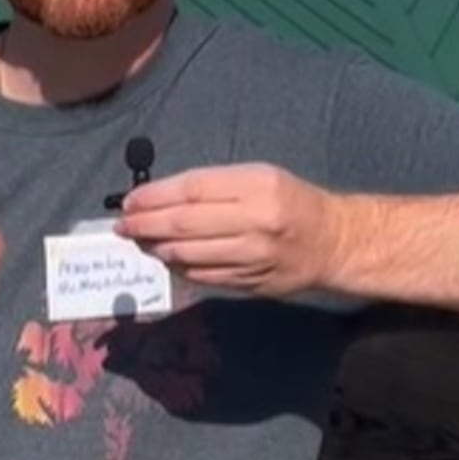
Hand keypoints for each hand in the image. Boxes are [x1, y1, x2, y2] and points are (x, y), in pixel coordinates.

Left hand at [113, 162, 338, 296]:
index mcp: (257, 186)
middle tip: (123, 226)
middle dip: (145, 224)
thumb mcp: (257, 177)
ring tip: (141, 241)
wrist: (335, 241)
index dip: (153, 196)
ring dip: (157, 248)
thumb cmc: (289, 201)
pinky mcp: (252, 282)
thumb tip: (158, 197)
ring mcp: (254, 256)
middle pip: (184, 223)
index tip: (129, 201)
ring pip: (189, 254)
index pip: (191, 190)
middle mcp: (256, 221)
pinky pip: (203, 275)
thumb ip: (211, 186)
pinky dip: (178, 267)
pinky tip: (167, 258)